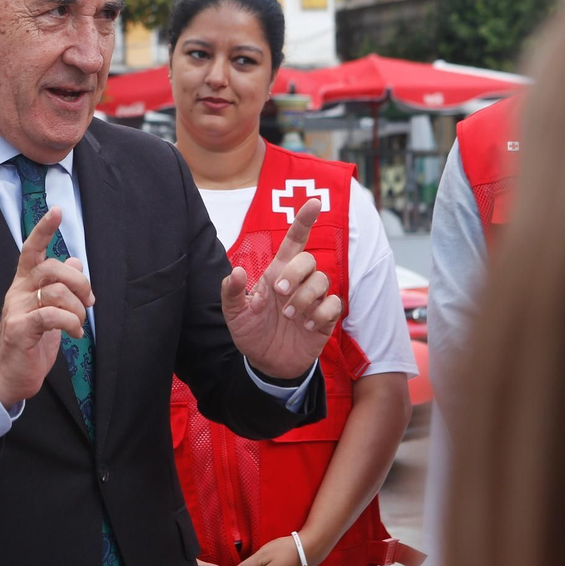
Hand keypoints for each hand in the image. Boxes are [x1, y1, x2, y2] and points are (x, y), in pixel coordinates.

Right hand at [0, 208, 92, 407]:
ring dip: (77, 308)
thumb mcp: (50, 309)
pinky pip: (51, 315)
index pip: (31, 249)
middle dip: (78, 282)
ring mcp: (17, 310)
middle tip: (89, 302)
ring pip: (55, 292)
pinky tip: (75, 333)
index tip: (56, 211)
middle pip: (51, 268)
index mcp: (24, 283)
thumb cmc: (32, 340)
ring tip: (79, 323)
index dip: (44, 230)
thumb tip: (75, 261)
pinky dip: (70, 322)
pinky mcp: (20, 330)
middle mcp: (18, 291)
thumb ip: (60, 286)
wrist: (11, 375)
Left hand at [221, 199, 343, 379]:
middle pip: (309, 260)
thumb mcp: (234, 314)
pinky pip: (334, 305)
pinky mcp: (324, 319)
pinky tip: (306, 326)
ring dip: (304, 297)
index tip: (315, 202)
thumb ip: (230, 292)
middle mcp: (298, 282)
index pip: (295, 240)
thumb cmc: (251, 332)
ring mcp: (313, 300)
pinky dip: (320, 313)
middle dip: (296, 273)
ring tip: (290, 316)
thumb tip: (236, 270)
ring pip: (322, 281)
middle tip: (280, 292)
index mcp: (277, 273)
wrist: (266, 363)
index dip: (304, 220)